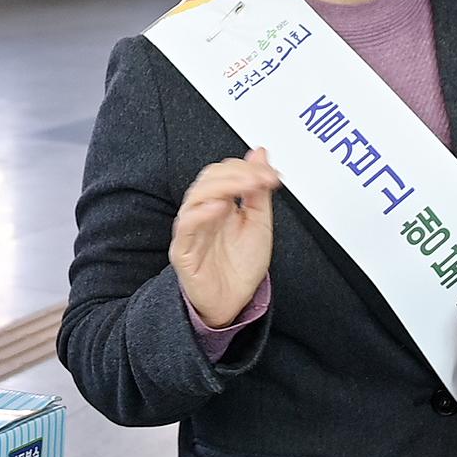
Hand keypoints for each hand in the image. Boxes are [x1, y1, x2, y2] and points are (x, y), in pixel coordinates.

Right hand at [171, 149, 280, 328]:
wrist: (232, 303)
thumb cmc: (240, 266)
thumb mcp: (259, 223)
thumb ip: (258, 190)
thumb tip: (260, 154)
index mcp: (219, 204)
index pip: (224, 173)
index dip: (247, 169)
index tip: (272, 175)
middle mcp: (203, 214)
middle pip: (209, 180)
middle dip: (237, 174)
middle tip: (262, 179)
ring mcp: (192, 231)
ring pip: (196, 197)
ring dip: (223, 187)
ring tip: (246, 187)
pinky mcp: (184, 251)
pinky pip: (187, 228)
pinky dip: (201, 214)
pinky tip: (220, 207)